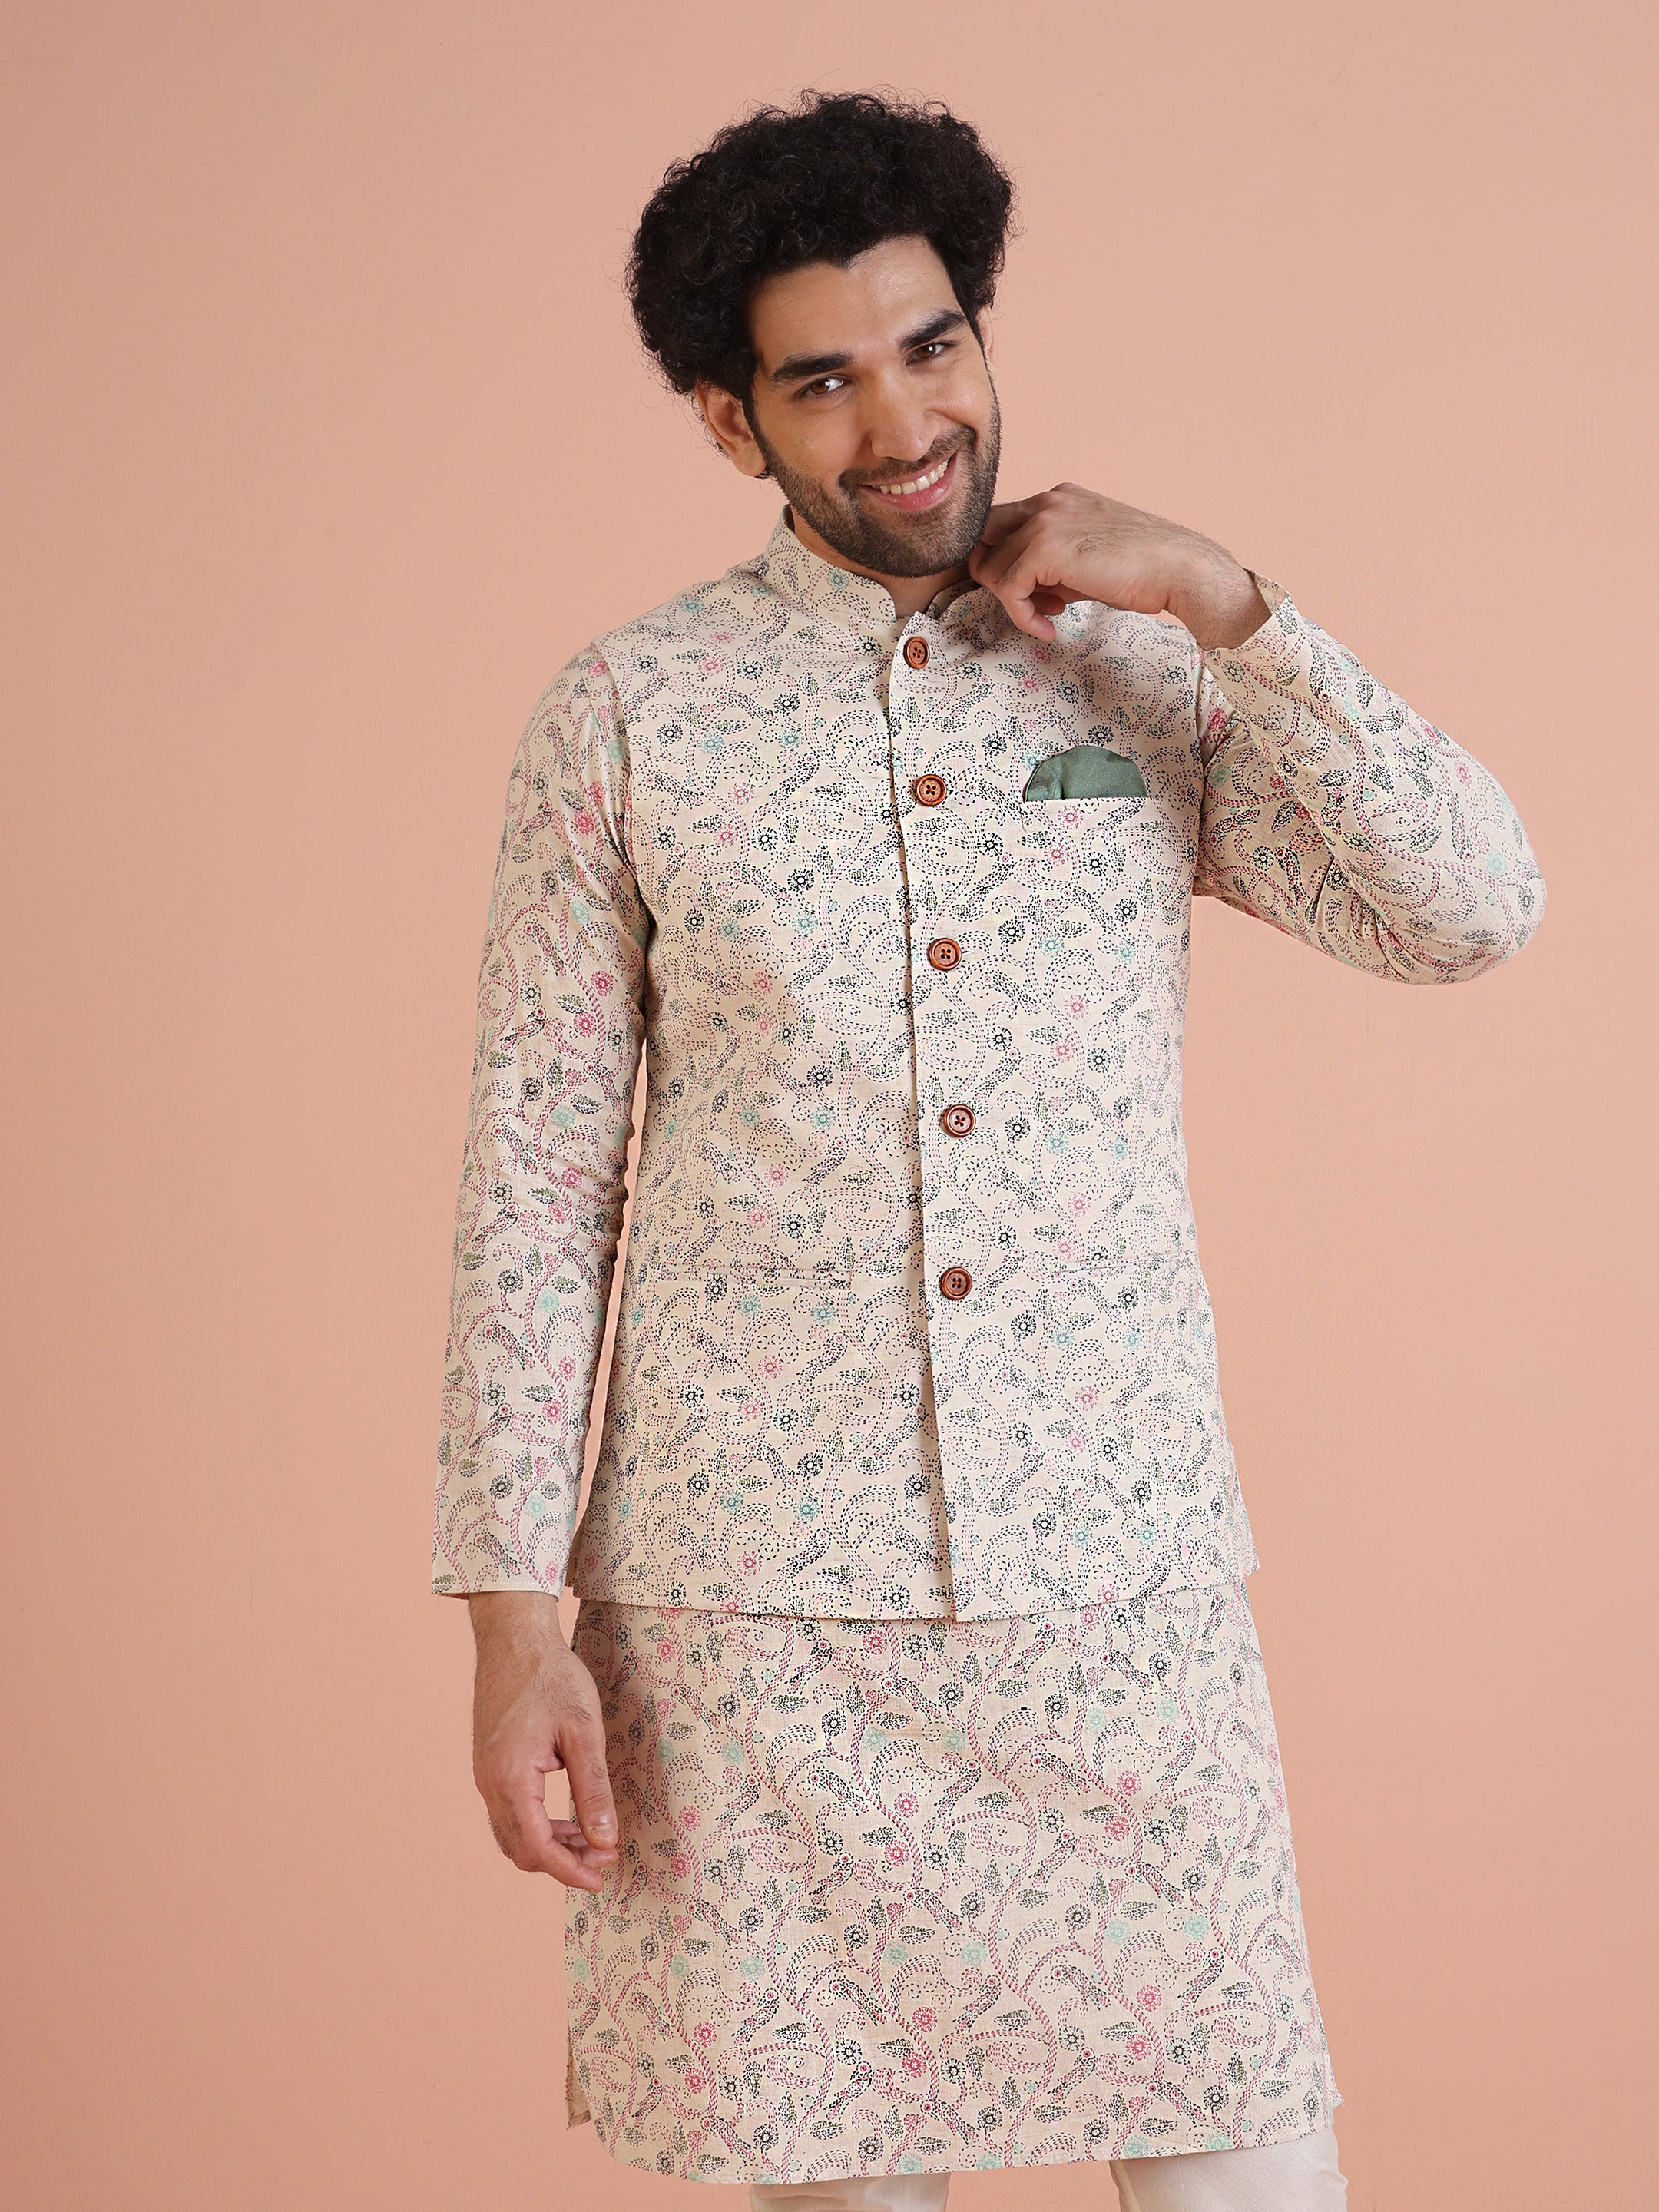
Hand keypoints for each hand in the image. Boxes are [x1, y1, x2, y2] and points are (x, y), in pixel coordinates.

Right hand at [468, 1590, 618, 1890]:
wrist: (514, 1639)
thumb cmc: (552, 1678)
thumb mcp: (584, 1732)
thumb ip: (593, 1789)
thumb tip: (604, 1839)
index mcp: (510, 1779)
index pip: (538, 1848)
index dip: (570, 1871)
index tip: (601, 1878)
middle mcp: (488, 1784)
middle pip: (522, 1849)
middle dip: (563, 1862)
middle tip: (604, 1856)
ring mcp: (484, 1775)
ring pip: (513, 1834)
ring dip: (551, 1845)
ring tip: (592, 1839)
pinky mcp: (488, 1765)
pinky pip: (509, 1813)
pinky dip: (538, 1825)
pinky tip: (567, 1817)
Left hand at [967, 483, 1269, 648]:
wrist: (1181, 569)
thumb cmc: (1144, 570)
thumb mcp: (1088, 559)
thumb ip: (1051, 565)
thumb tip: (1020, 590)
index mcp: (1058, 498)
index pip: (1000, 525)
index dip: (1006, 564)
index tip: (1039, 595)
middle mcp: (1046, 502)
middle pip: (981, 537)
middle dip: (995, 577)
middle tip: (1032, 605)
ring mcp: (1044, 521)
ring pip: (989, 565)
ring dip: (1012, 601)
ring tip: (1050, 617)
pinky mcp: (1045, 548)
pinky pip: (1007, 588)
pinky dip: (1021, 617)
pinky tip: (1049, 629)